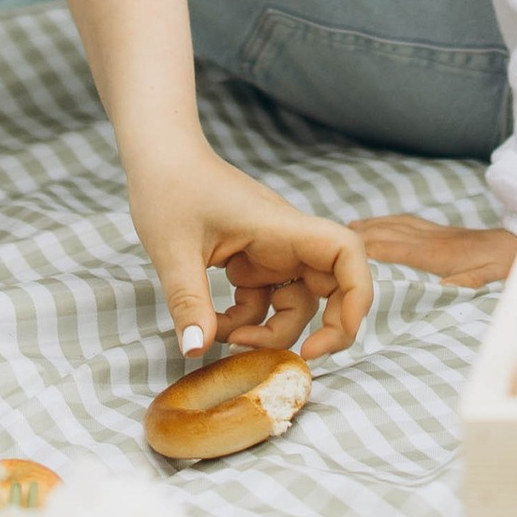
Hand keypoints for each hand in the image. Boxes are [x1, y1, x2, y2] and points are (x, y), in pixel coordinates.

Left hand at [129, 149, 372, 364]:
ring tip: (225, 339)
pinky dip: (245, 320)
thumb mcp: (173, 250)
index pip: (346, 252)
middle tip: (300, 360)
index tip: (335, 332)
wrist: (159, 156)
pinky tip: (213, 324)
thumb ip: (189, 302)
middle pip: (330, 289)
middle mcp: (286, 241)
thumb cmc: (169, 187)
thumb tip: (196, 350)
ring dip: (269, 331)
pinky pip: (264, 301)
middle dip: (324, 328)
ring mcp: (271, 252)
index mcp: (281, 228)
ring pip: (294, 303)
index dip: (357, 294)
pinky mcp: (253, 261)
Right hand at [351, 213, 516, 288]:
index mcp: (437, 254)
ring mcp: (433, 232)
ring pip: (394, 225)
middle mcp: (430, 239)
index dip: (369, 252)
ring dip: (370, 227)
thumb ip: (465, 284)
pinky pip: (405, 222)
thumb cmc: (501, 266)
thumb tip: (441, 291)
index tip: (343, 256)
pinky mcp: (437, 231)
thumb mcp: (488, 280)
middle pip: (388, 233)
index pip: (395, 249)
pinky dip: (386, 222)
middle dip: (360, 237)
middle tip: (332, 241)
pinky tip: (377, 224)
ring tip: (346, 230)